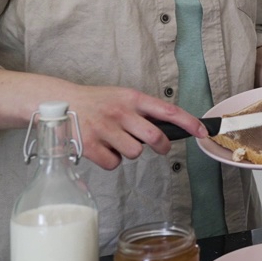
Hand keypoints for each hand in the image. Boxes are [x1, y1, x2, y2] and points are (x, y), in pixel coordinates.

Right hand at [63, 84, 206, 170]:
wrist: (59, 102)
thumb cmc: (96, 102)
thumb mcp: (122, 97)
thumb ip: (143, 111)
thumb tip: (168, 129)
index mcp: (132, 98)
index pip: (168, 111)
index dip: (189, 123)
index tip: (202, 132)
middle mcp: (120, 112)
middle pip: (155, 137)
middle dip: (162, 146)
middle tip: (160, 147)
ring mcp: (105, 129)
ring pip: (134, 153)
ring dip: (129, 152)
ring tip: (115, 140)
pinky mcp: (89, 145)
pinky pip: (113, 164)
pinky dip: (111, 161)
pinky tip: (101, 148)